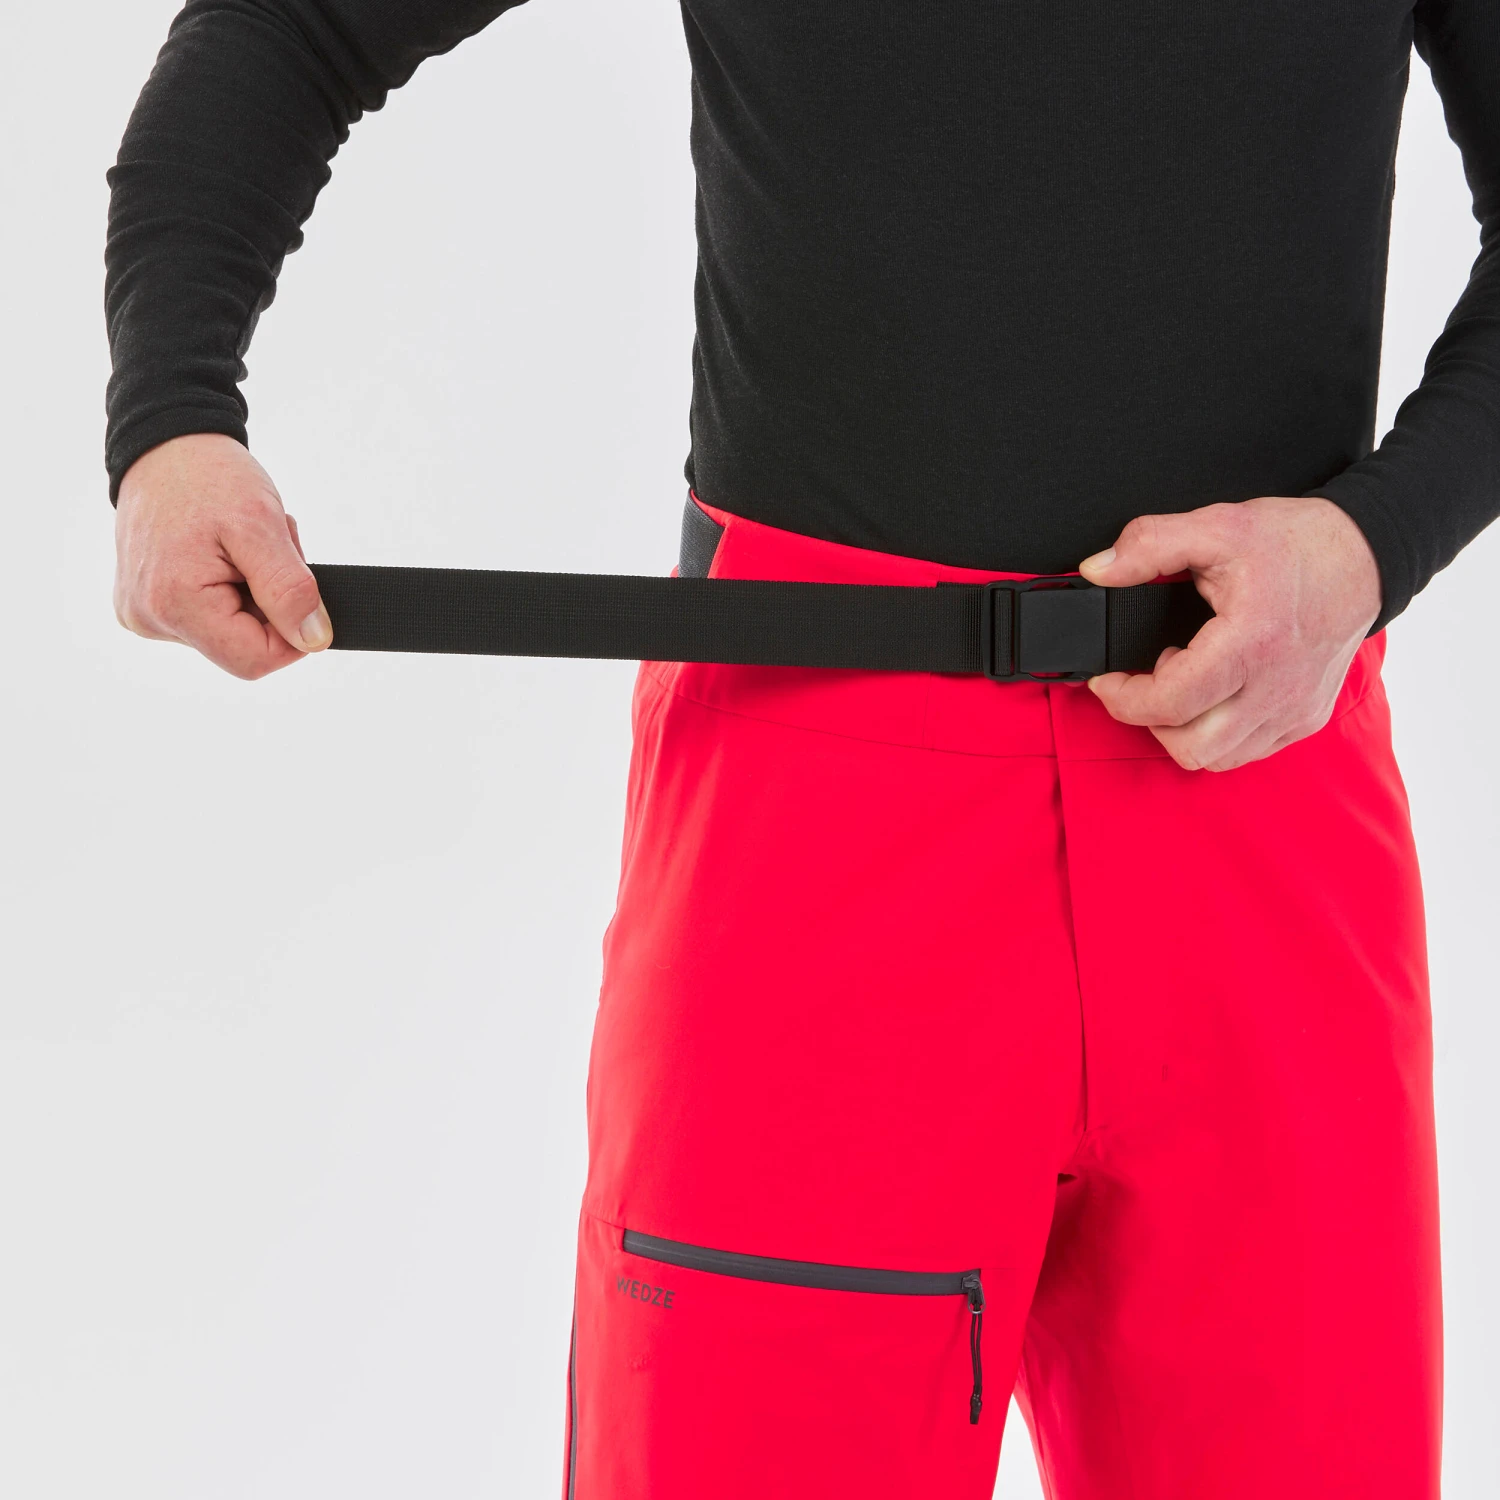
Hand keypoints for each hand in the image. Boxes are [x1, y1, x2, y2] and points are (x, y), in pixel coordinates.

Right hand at [114, 433, 331, 679]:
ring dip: (255, 591)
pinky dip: (232, 586)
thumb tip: (313, 640)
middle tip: (267, 548)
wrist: (165, 445)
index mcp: (173, 604)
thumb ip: (288, 589)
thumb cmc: (208, 476)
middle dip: (271, 602)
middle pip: (243, 646)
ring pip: (231, 630)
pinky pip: (211, 614)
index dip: (292, 633)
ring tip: (241, 543)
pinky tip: (223, 551)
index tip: (299, 586)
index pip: (256, 660)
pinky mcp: (148, 604)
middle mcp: (150, 619)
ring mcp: (145, 613)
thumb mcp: (260, 525)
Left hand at [1078, 496, 1380, 770]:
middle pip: (1190, 747)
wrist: (1366, 555)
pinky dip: (1217, 734)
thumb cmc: (1296, 543)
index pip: (1169, 703)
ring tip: (1187, 681)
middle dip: (1151, 720)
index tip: (1107, 680)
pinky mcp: (1305, 719)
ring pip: (1216, 758)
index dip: (1122, 698)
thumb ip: (1148, 544)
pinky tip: (1215, 693)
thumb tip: (1098, 569)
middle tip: (1150, 680)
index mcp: (1251, 643)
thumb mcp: (1217, 525)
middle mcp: (1277, 688)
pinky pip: (1247, 751)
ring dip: (1184, 730)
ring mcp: (1295, 710)